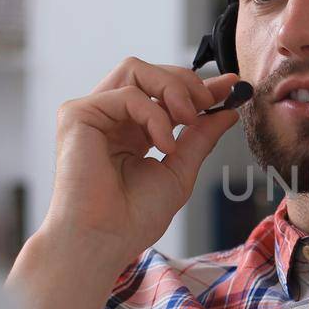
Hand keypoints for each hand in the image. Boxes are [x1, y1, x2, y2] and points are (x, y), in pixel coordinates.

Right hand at [42, 56, 242, 271]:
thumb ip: (201, 137)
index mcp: (132, 131)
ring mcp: (93, 114)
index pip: (165, 94)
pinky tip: (164, 144)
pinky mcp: (77, 115)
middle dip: (187, 82)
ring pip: (135, 69)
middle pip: (149, 71)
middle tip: (209, 104)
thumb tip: (227, 111)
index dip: (199, 86)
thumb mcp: (180, 170)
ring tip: (189, 120)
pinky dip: (155, 115)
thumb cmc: (133, 217)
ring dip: (172, 88)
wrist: (104, 240)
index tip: (231, 86)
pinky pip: (127, 95)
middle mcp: (111, 118)